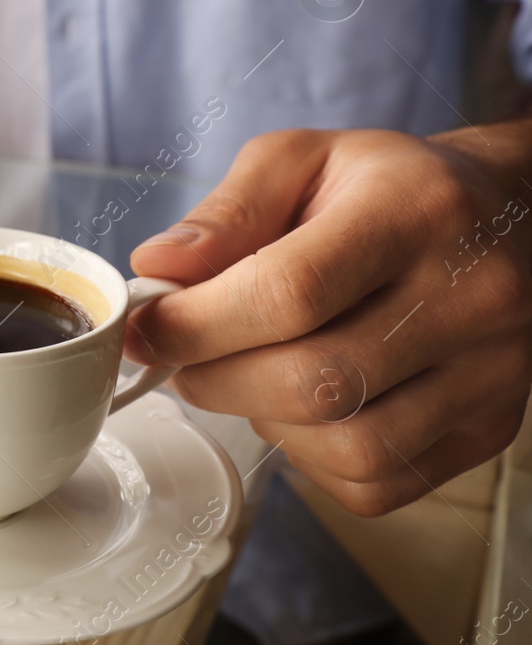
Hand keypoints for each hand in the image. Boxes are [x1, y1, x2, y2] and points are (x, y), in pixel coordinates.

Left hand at [125, 126, 531, 515]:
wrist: (507, 214)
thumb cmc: (388, 188)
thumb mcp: (302, 160)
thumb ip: (226, 213)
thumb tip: (157, 269)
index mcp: (415, 213)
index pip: (289, 293)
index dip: (196, 324)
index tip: (148, 328)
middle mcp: (470, 297)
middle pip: (314, 382)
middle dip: (216, 379)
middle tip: (184, 358)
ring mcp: (492, 372)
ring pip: (349, 445)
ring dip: (266, 421)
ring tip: (250, 375)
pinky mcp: (490, 428)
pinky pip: (377, 483)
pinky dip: (314, 460)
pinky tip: (303, 410)